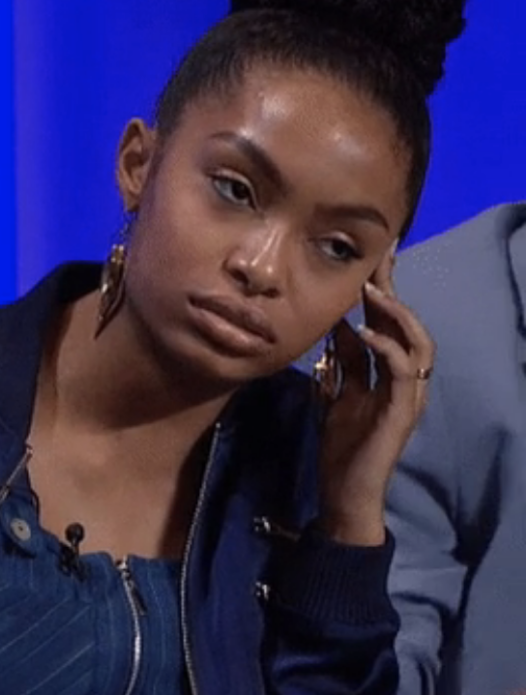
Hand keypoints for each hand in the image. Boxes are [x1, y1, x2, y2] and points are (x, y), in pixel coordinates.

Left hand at [315, 242, 434, 545]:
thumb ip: (339, 364)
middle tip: (378, 258)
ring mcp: (408, 394)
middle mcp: (404, 379)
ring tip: (371, 290)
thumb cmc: (340, 447)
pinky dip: (386, 348)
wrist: (344, 492)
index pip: (386, 324)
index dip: (380, 291)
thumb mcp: (334, 394)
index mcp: (386, 374)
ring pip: (417, 342)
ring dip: (395, 314)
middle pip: (405, 324)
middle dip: (392, 289)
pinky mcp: (404, 410)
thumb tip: (336, 326)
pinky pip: (404, 371)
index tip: (368, 260)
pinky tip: (364, 332)